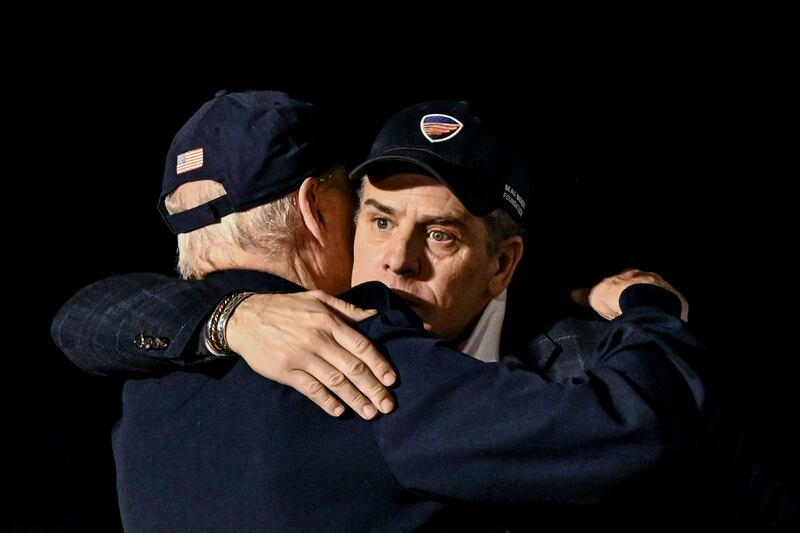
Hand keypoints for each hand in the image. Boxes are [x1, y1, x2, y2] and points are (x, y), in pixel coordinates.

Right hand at [225, 290, 395, 419]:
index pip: (361, 346)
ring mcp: (302, 356)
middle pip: (352, 367)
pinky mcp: (286, 371)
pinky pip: (311, 389)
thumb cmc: (285, 308)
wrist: (245, 318)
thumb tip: (374, 315)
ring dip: (355, 399)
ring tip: (371, 413)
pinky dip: (327, 401)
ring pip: (335, 381)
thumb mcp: (316, 299)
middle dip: (373, 388)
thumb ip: (346, 309)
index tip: (392, 380)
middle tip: (388, 405)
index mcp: (329, 321)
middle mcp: (318, 339)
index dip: (379, 364)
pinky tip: (340, 411)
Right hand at [571, 268, 688, 320]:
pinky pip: (671, 309)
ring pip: (659, 296)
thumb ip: (586, 295)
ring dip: (654, 305)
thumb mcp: (596, 296)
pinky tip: (660, 325)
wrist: (647, 304)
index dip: (620, 289)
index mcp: (631, 273)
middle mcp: (650, 277)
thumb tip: (572, 293)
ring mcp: (667, 289)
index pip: (625, 279)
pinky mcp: (679, 303)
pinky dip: (666, 316)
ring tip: (646, 320)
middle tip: (632, 311)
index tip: (617, 300)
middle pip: (644, 287)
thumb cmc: (618, 297)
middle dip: (639, 296)